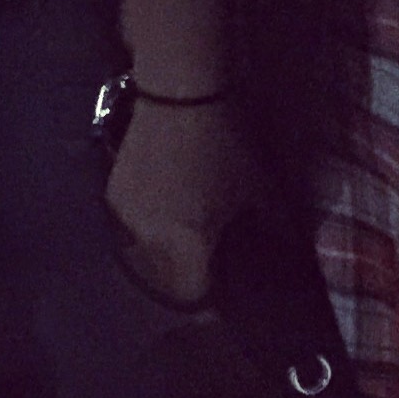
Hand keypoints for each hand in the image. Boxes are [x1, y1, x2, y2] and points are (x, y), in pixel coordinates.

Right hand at [104, 95, 260, 308]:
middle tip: (213, 263)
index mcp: (185, 245)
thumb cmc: (226, 144)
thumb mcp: (259, 190)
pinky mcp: (112, 192)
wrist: (180, 93)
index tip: (224, 299)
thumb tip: (286, 254)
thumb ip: (273, 230)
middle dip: (189, 276)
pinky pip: (134, 225)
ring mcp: (124, 215)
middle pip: (167, 278)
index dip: (210, 304)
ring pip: (147, 252)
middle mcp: (147, 238)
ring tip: (191, 233)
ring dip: (168, 251)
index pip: (192, 297)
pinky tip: (171, 206)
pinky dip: (153, 225)